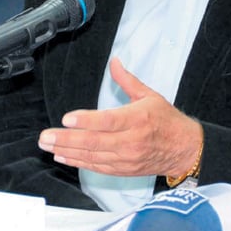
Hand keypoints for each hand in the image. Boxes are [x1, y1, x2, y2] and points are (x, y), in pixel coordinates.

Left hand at [38, 57, 202, 177]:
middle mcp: (131, 141)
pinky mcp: (124, 169)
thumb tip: (114, 61)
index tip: (66, 119)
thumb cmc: (166, 121)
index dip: (86, 121)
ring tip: (47, 145)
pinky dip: (78, 162)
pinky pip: (97, 167)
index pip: (108, 121)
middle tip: (45, 136)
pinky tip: (62, 156)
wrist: (185, 150)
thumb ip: (127, 80)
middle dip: (66, 139)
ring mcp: (127, 158)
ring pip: (92, 156)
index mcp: (138, 119)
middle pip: (94, 141)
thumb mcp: (150, 95)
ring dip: (67, 151)